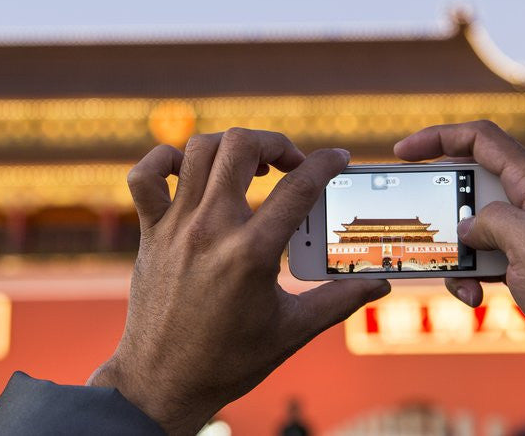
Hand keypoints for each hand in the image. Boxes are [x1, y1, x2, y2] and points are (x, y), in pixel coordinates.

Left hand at [88, 128, 389, 434]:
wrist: (163, 383)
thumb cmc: (228, 361)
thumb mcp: (292, 331)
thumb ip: (339, 301)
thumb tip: (379, 284)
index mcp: (252, 253)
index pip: (298, 187)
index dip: (325, 163)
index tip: (338, 157)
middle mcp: (211, 229)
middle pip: (241, 147)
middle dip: (274, 142)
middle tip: (289, 163)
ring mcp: (175, 226)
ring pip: (198, 150)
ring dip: (229, 146)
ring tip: (248, 165)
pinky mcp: (150, 232)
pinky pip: (144, 176)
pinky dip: (164, 160)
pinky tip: (188, 170)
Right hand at [395, 120, 524, 399]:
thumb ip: (494, 221)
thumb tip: (467, 225)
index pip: (481, 138)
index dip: (437, 137)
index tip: (402, 152)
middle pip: (467, 182)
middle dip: (439, 207)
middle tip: (422, 228)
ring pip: (468, 224)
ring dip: (454, 251)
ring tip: (458, 279)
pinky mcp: (522, 258)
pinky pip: (480, 254)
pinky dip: (467, 274)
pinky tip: (474, 297)